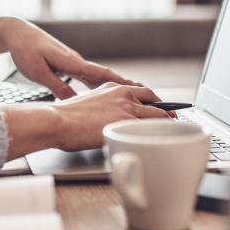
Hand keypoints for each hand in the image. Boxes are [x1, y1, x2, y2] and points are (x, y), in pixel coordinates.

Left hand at [0, 17, 138, 98]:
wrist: (16, 32)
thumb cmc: (25, 51)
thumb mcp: (38, 72)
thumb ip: (57, 86)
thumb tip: (74, 101)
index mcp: (71, 62)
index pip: (100, 73)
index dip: (119, 81)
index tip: (136, 88)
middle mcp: (75, 60)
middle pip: (104, 75)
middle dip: (123, 83)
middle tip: (144, 91)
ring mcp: (72, 61)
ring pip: (96, 75)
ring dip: (113, 83)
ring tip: (130, 92)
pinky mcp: (66, 63)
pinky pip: (87, 74)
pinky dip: (98, 82)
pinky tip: (102, 89)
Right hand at [0, 83, 172, 159]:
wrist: (56, 121)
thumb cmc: (62, 118)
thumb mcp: (85, 105)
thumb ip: (100, 110)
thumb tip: (100, 121)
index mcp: (112, 88)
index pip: (140, 91)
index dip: (153, 100)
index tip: (158, 106)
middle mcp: (122, 94)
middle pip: (154, 100)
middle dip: (166, 110)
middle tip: (172, 118)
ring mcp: (126, 108)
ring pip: (157, 114)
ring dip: (167, 123)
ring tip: (174, 131)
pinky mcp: (126, 123)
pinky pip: (151, 128)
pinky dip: (160, 134)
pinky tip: (164, 142)